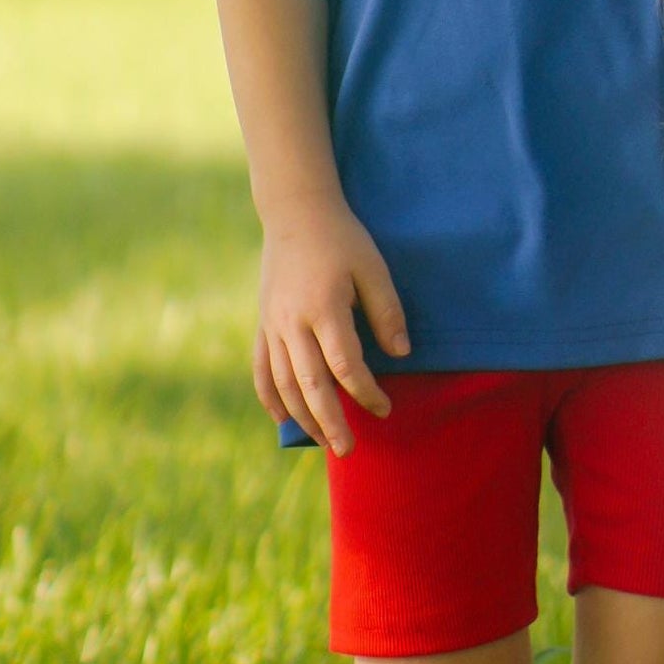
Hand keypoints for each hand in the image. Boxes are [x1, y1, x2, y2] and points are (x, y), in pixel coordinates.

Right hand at [251, 199, 410, 454]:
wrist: (294, 213)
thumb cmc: (342, 239)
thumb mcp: (373, 268)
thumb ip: (386, 312)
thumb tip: (402, 355)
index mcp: (324, 308)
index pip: (346, 366)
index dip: (366, 393)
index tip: (385, 408)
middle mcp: (292, 323)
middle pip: (310, 384)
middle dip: (330, 422)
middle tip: (348, 451)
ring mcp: (272, 325)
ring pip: (283, 383)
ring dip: (302, 416)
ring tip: (324, 441)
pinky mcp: (263, 323)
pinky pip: (261, 369)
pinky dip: (270, 397)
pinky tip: (282, 418)